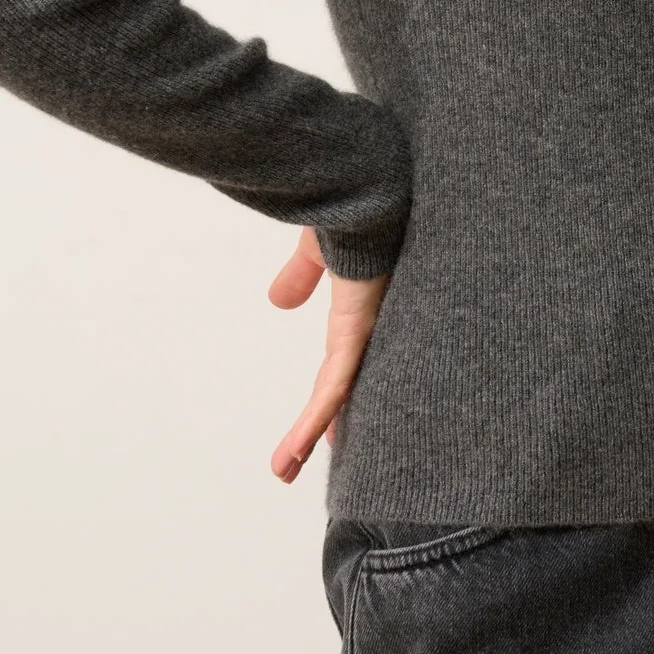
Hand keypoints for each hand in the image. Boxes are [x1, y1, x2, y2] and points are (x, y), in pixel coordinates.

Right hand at [266, 224, 388, 482]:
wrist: (375, 183)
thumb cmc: (358, 203)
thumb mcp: (321, 246)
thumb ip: (303, 274)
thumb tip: (278, 302)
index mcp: (364, 303)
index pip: (349, 356)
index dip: (341, 390)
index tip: (337, 421)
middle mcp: (375, 319)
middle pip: (352, 381)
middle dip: (333, 420)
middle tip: (323, 455)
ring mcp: (369, 327)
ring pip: (340, 393)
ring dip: (310, 432)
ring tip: (286, 470)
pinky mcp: (358, 327)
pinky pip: (335, 384)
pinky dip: (313, 419)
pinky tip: (295, 452)